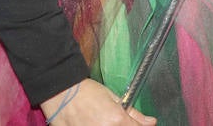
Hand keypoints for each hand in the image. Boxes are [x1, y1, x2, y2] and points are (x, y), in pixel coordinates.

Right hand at [40, 80, 155, 125]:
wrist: (60, 91)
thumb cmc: (86, 91)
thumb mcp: (112, 97)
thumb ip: (133, 113)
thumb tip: (151, 122)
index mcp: (117, 120)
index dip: (136, 125)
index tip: (131, 123)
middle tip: (110, 119)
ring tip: (98, 119)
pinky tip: (90, 123)